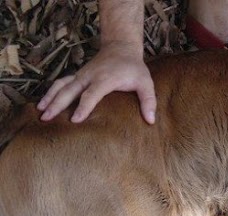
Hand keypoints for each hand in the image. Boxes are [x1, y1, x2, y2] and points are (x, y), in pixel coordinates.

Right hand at [37, 42, 155, 123]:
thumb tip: (151, 120)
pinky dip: (51, 92)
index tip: (75, 120)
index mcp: (105, 79)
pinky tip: (44, 103)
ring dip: (50, 97)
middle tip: (47, 118)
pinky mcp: (78, 76)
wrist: (121, 48)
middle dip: (58, 104)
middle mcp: (89, 76)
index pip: (91, 94)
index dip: (83, 107)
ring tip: (40, 111)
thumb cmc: (134, 68)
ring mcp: (81, 75)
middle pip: (69, 90)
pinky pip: (61, 83)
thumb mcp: (146, 83)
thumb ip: (148, 101)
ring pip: (61, 85)